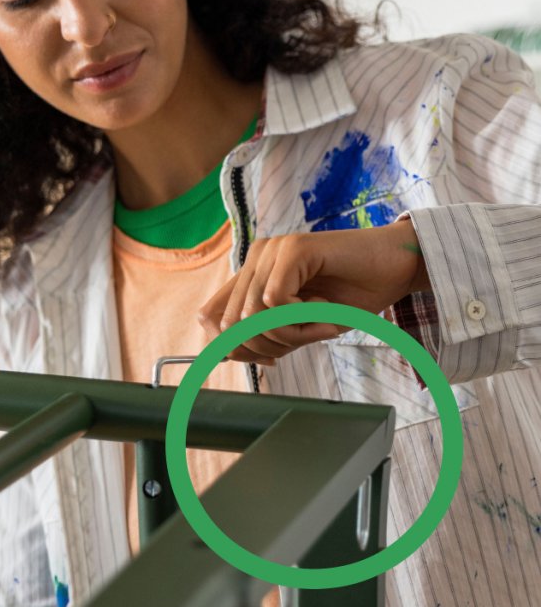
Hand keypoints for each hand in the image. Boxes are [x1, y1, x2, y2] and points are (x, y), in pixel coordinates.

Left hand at [197, 220, 428, 365]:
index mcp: (251, 274)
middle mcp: (255, 258)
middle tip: (306, 338)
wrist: (395, 268)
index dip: (234, 348)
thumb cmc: (351, 296)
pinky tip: (326, 308)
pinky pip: (275, 301)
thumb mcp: (298, 324)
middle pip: (229, 325)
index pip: (210, 317)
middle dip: (268, 346)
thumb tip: (224, 354)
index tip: (273, 357)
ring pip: (251, 315)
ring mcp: (272, 250)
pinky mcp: (292, 249)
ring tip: (320, 324)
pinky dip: (302, 319)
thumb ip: (263, 333)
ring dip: (290, 334)